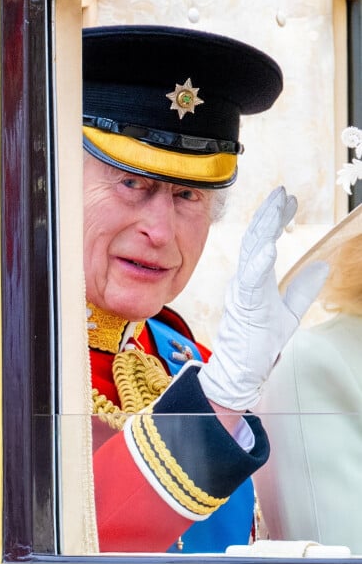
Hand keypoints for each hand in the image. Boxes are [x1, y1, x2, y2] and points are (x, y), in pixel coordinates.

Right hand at [198, 186, 328, 410]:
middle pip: (254, 239)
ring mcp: (242, 293)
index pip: (263, 242)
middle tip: (283, 193)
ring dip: (264, 229)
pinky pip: (250, 282)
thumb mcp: (289, 312)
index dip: (275, 219)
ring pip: (250, 254)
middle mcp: (244, 281)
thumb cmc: (259, 343)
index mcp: (253, 280)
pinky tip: (269, 248)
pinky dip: (259, 264)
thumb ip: (303, 289)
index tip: (289, 201)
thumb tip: (322, 267)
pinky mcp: (244, 308)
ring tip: (276, 209)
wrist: (241, 370)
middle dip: (269, 214)